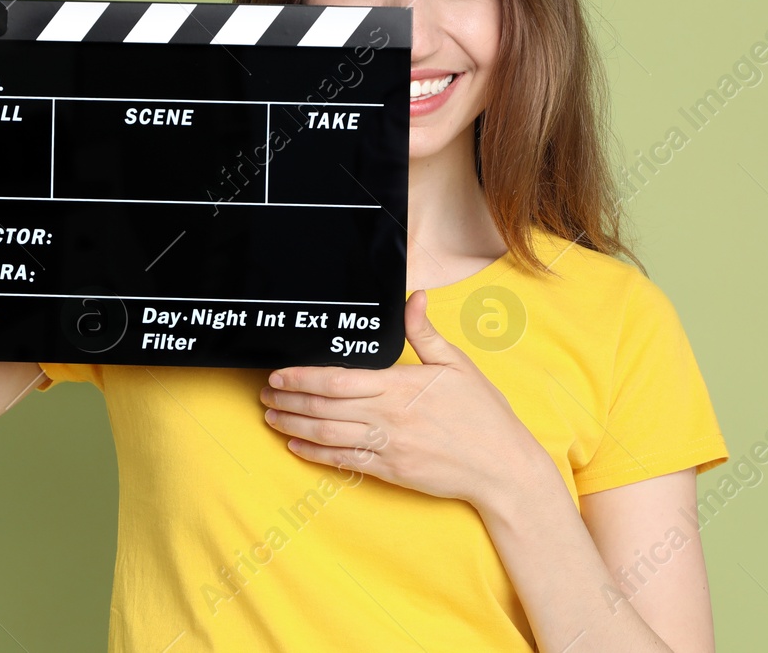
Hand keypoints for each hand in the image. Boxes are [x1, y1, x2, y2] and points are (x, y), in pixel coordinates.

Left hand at [260, 291, 550, 508]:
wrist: (502, 467)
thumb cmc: (483, 414)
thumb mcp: (457, 364)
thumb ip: (425, 333)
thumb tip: (414, 296)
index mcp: (399, 386)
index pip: (338, 379)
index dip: (303, 377)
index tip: (279, 373)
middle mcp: (387, 417)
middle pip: (324, 407)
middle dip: (290, 399)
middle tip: (265, 393)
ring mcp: (387, 446)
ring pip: (328, 435)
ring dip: (295, 425)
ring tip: (272, 417)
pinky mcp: (390, 471)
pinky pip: (344, 462)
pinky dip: (316, 454)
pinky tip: (297, 445)